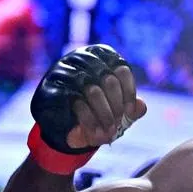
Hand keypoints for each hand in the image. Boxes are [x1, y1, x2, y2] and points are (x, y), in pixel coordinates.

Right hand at [31, 45, 147, 151]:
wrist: (63, 125)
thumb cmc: (95, 110)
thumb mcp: (118, 109)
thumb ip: (133, 107)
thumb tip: (141, 107)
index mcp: (101, 56)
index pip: (122, 70)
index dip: (129, 94)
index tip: (130, 114)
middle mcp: (81, 58)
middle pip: (109, 80)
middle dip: (116, 107)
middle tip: (118, 126)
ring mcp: (64, 71)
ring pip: (93, 90)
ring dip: (105, 115)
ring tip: (109, 133)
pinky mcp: (50, 88)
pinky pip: (75, 102)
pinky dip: (89, 121)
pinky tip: (94, 134)